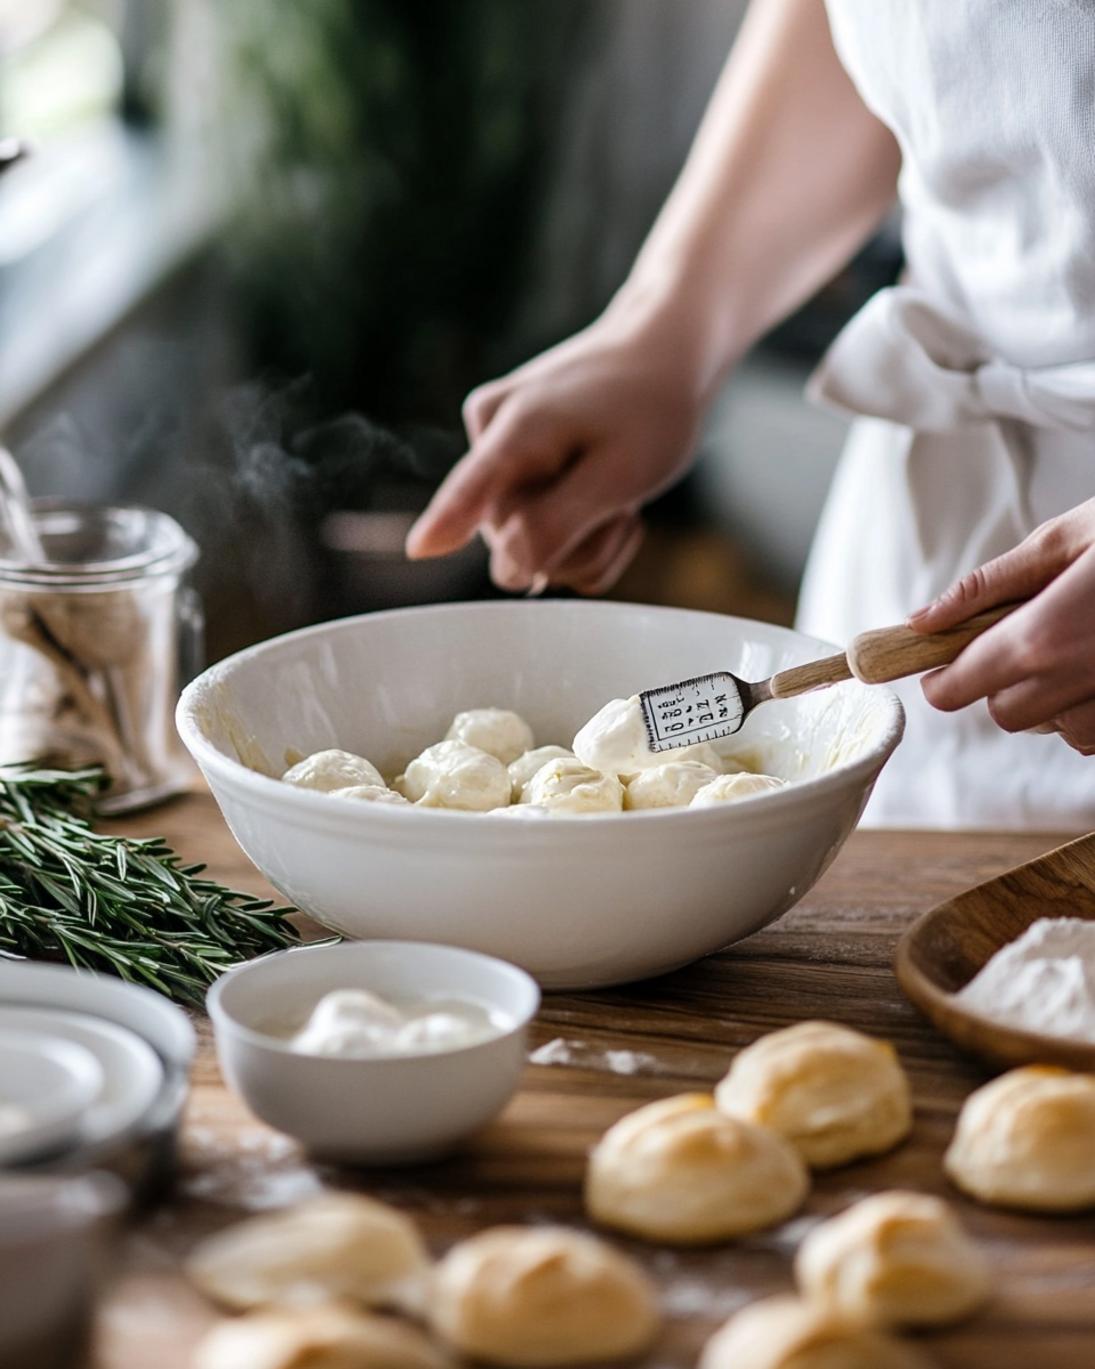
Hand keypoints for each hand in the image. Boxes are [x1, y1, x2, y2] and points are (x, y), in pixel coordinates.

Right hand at [405, 301, 705, 592]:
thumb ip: (557, 526)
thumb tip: (508, 572)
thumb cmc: (650, 407)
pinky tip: (606, 502)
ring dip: (582, 540)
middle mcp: (491, 435)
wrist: (662, 356)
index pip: (471, 490)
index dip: (446, 523)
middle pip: (511, 541)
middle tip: (621, 509)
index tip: (419, 549)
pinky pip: (537, 531)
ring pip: (525, 543)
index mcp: (517, 430)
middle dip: (571, 543)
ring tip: (618, 498)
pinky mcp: (510, 464)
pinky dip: (581, 532)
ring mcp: (497, 448)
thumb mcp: (619, 475)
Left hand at [910, 499, 1094, 753]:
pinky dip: (1091, 709)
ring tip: (1076, 642)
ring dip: (1051, 698)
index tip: (943, 660)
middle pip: (1006, 715)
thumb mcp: (1064, 540)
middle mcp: (1078, 682)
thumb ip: (987, 587)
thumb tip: (924, 620)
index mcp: (1043, 638)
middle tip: (1019, 635)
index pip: (958, 689)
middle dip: (999, 684)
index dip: (942, 677)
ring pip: (1057, 729)